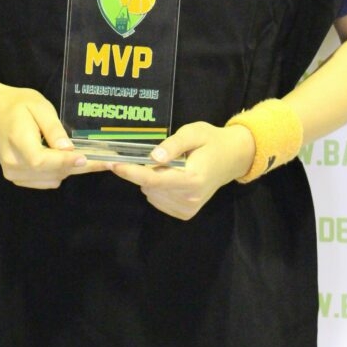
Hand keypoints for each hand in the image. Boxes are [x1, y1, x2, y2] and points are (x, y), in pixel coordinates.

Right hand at [0, 85, 105, 187]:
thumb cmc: (16, 105)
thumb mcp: (38, 106)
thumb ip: (53, 128)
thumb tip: (68, 149)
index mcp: (17, 142)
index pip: (42, 160)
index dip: (65, 161)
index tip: (86, 158)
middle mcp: (14, 164)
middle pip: (51, 172)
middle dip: (78, 166)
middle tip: (104, 159)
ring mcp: (13, 174)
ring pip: (52, 179)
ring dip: (69, 169)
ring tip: (85, 155)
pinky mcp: (17, 178)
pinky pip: (45, 181)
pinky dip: (58, 172)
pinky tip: (65, 159)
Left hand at [110, 121, 254, 219]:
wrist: (232, 158)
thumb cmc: (211, 141)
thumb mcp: (193, 132)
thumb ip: (173, 145)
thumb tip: (153, 157)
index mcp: (192, 179)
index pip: (154, 179)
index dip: (131, 172)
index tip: (113, 164)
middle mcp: (190, 199)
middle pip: (150, 186)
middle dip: (145, 170)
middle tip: (160, 154)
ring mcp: (188, 209)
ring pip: (151, 194)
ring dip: (152, 179)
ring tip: (172, 165)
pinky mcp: (186, 214)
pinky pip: (158, 200)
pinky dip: (157, 188)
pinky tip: (172, 177)